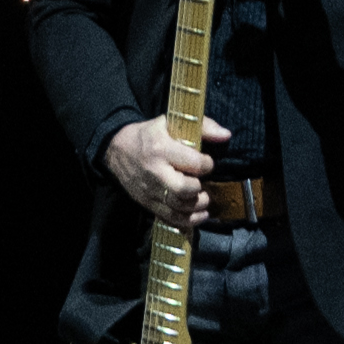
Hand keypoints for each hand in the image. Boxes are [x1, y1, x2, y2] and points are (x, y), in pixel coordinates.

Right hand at [107, 110, 226, 220]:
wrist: (116, 149)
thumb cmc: (149, 134)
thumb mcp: (171, 123)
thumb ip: (202, 127)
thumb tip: (226, 135)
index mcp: (162, 149)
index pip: (193, 163)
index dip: (207, 164)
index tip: (207, 163)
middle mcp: (155, 172)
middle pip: (184, 189)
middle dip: (199, 189)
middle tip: (203, 183)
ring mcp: (150, 191)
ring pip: (179, 207)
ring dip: (198, 206)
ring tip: (204, 198)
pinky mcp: (148, 204)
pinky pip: (171, 218)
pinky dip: (189, 221)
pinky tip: (200, 215)